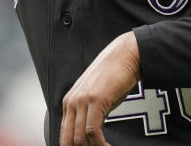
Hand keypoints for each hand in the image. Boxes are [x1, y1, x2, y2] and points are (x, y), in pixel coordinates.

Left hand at [60, 31, 140, 145]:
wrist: (126, 54)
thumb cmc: (115, 75)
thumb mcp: (97, 96)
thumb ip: (90, 113)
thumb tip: (91, 134)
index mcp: (69, 102)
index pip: (64, 135)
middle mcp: (71, 102)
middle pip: (68, 139)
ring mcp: (82, 100)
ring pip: (80, 138)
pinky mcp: (95, 100)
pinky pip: (92, 130)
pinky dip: (100, 144)